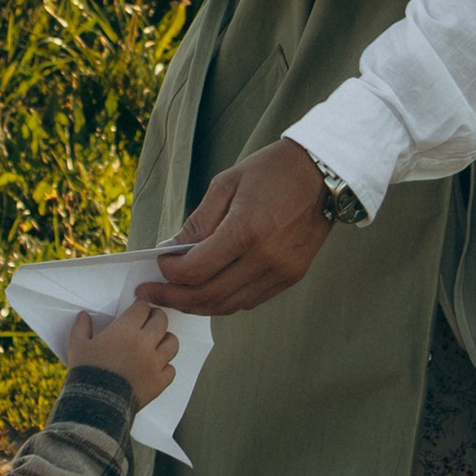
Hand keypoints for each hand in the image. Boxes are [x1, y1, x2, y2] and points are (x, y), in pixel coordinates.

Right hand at [68, 296, 176, 405]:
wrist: (96, 404)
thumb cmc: (87, 374)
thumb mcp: (77, 347)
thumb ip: (81, 328)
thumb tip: (83, 316)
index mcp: (125, 330)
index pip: (142, 308)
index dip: (141, 305)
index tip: (138, 307)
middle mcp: (144, 343)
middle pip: (161, 320)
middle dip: (156, 317)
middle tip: (151, 319)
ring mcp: (154, 363)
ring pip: (172, 343)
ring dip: (165, 340)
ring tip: (158, 342)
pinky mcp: (159, 382)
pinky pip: (171, 370)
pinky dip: (166, 367)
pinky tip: (156, 367)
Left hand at [157, 137, 335, 316]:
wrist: (323, 173)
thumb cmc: (272, 171)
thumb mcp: (226, 184)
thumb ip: (198, 222)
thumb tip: (171, 250)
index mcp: (246, 230)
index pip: (196, 270)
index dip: (169, 272)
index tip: (159, 263)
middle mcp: (265, 258)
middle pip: (209, 295)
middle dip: (174, 298)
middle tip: (151, 294)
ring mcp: (281, 271)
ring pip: (229, 305)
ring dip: (198, 304)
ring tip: (176, 296)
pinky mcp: (292, 276)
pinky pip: (250, 300)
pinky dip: (225, 300)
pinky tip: (209, 290)